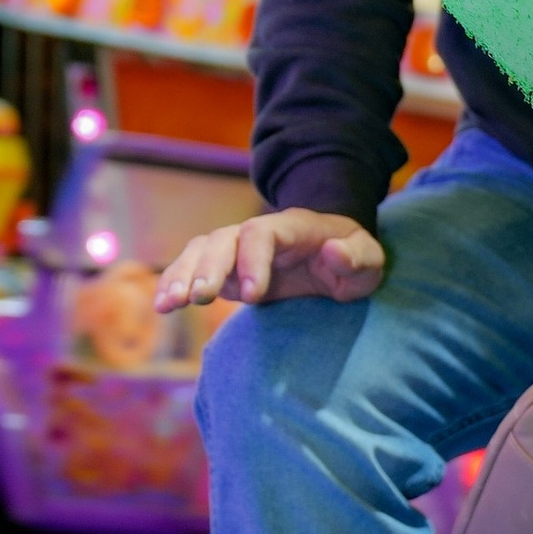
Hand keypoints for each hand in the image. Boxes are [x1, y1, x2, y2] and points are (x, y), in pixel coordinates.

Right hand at [155, 209, 385, 312]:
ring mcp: (237, 248)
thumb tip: (333, 251)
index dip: (254, 259)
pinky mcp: (224, 268)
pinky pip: (192, 268)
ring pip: (201, 250)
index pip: (263, 233)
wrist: (335, 256)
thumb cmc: (353, 260)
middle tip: (201, 297)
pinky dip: (174, 283)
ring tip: (169, 305)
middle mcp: (258, 232)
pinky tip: (162, 306)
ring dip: (183, 275)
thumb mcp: (370, 261)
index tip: (254, 295)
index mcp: (293, 227)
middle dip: (210, 267)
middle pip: (225, 239)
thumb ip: (358, 257)